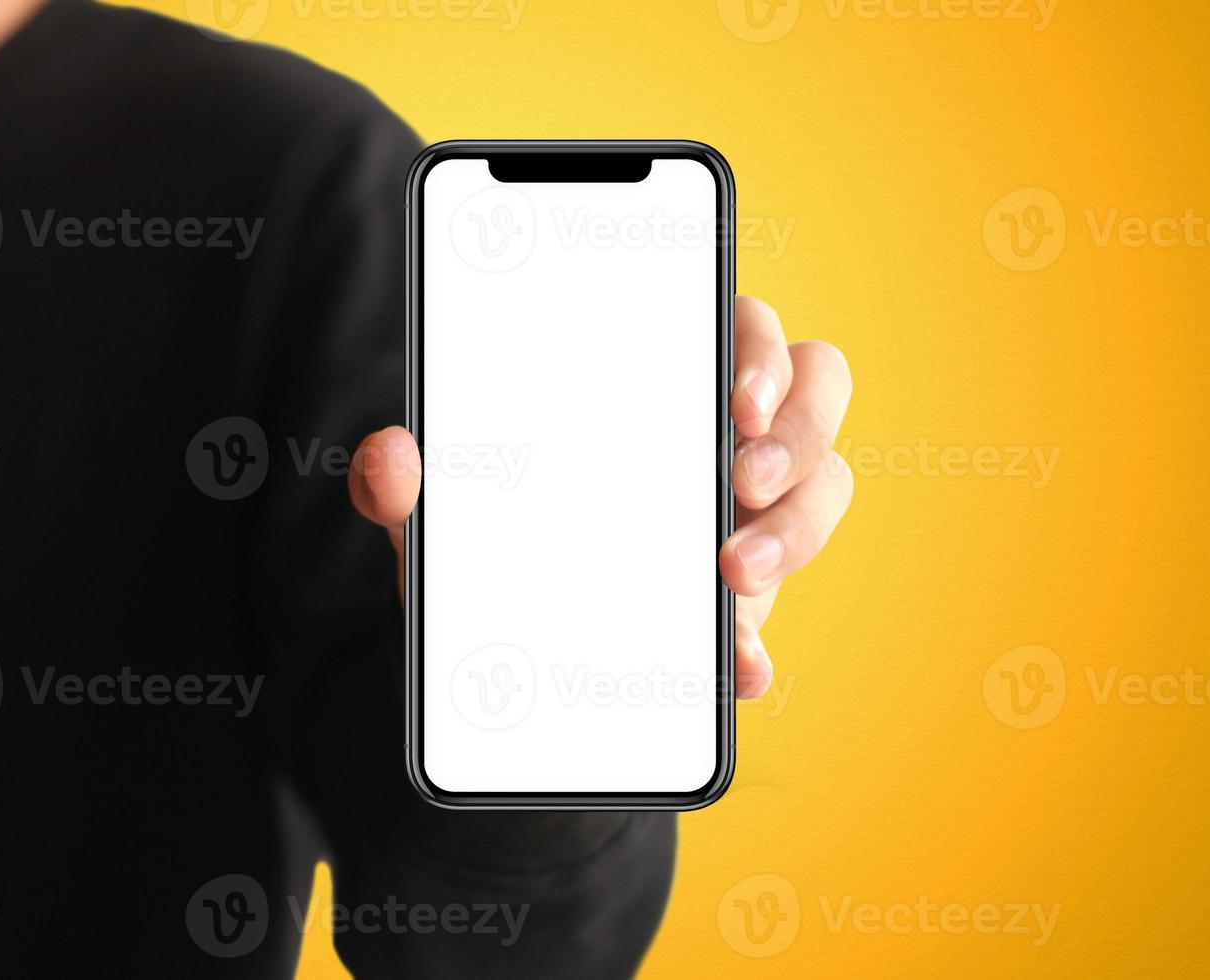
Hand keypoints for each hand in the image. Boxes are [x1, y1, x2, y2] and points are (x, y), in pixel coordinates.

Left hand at [348, 295, 852, 699]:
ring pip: (821, 492)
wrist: (491, 652)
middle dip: (797, 436)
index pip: (743, 326)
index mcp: (664, 376)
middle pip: (818, 394)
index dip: (760, 350)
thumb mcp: (438, 513)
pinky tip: (737, 669)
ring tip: (734, 580)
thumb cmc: (485, 538)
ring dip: (794, 533)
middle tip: (742, 485)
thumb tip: (388, 459)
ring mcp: (750, 513)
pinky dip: (757, 645)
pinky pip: (775, 612)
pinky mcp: (744, 601)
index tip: (736, 400)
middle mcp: (728, 433)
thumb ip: (408, 483)